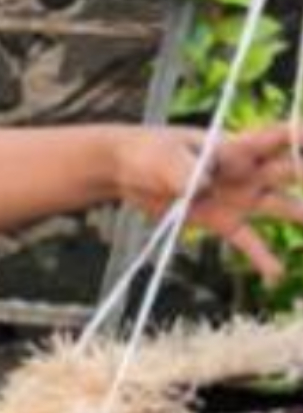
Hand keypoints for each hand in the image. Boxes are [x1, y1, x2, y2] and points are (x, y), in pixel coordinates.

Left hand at [115, 124, 302, 281]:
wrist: (127, 172)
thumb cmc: (148, 152)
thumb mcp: (164, 157)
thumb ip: (185, 170)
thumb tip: (202, 185)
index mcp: (235, 147)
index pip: (277, 138)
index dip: (300, 136)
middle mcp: (246, 171)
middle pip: (291, 173)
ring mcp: (238, 196)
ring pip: (280, 207)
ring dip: (302, 216)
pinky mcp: (222, 220)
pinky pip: (248, 241)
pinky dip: (262, 259)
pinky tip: (276, 276)